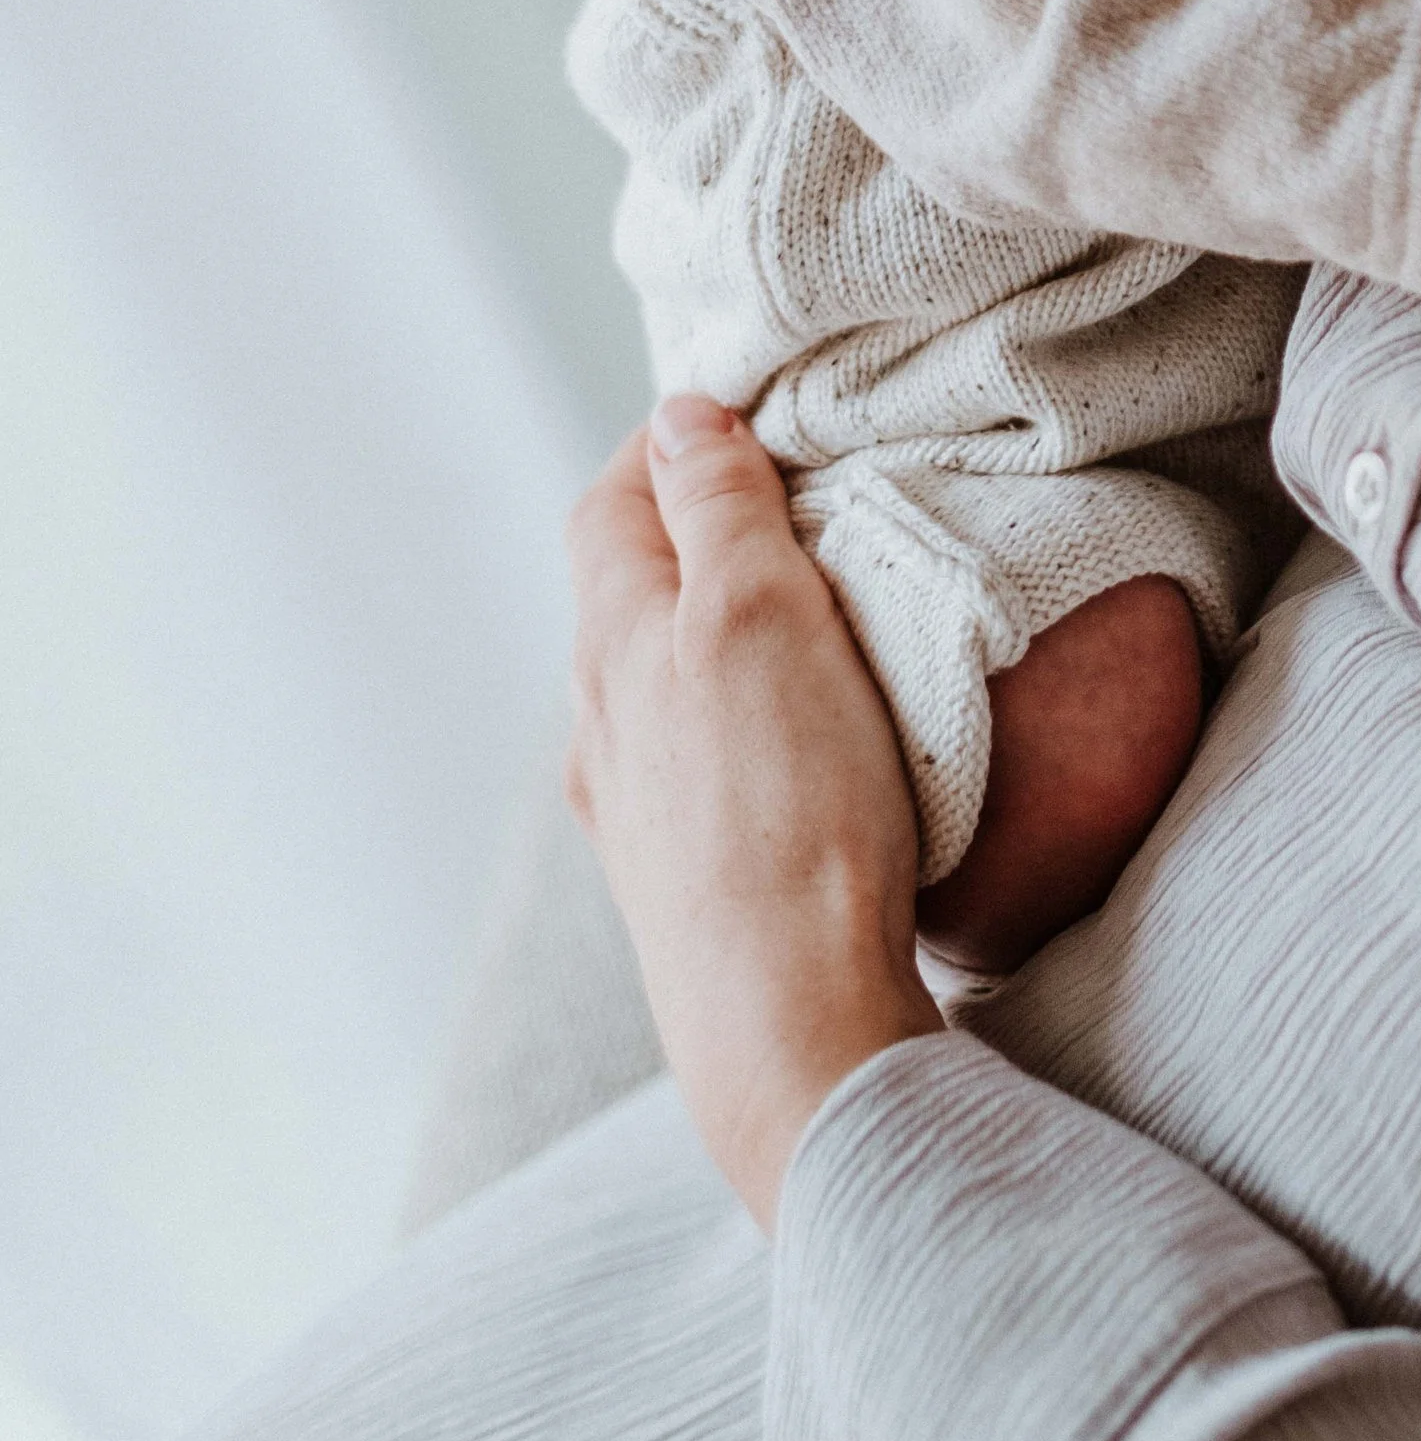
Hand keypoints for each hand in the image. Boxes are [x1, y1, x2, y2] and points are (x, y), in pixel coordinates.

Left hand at [565, 395, 940, 1228]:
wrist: (789, 1028)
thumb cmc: (789, 809)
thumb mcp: (763, 616)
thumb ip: (719, 509)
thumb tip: (678, 415)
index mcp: (612, 643)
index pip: (609, 499)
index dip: (666, 442)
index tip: (740, 413)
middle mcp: (600, 726)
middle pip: (624, 588)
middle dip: (690, 532)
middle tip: (785, 497)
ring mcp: (631, 812)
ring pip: (653, 681)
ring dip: (710, 631)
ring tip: (801, 613)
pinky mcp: (677, 881)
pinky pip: (689, 762)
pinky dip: (730, 717)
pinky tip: (791, 745)